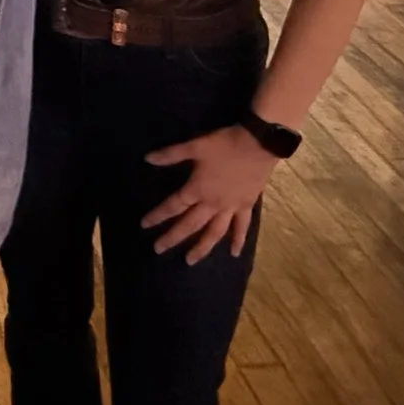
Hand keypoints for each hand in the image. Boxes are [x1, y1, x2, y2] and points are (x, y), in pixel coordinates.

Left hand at [142, 127, 280, 262]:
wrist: (259, 143)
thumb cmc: (225, 144)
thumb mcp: (195, 146)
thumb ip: (171, 154)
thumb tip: (147, 159)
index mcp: (198, 189)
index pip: (173, 206)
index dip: (158, 215)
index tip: (144, 225)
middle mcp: (212, 204)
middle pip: (190, 225)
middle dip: (173, 238)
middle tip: (158, 249)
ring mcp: (231, 207)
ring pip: (214, 233)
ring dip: (201, 247)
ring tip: (190, 260)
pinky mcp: (247, 206)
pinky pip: (242, 227)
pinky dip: (238, 240)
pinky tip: (234, 253)